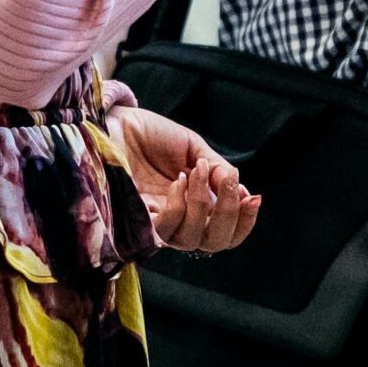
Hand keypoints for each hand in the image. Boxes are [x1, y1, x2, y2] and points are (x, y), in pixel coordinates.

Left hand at [109, 107, 260, 252]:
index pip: (226, 232)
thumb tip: (243, 191)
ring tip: (195, 171)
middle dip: (229, 215)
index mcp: (197, 205)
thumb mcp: (193, 148)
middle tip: (229, 184)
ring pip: (192, 240)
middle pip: (214, 243)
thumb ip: (217, 170)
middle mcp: (179, 220)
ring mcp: (158, 223)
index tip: (253, 198)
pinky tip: (177, 181)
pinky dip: (179, 206)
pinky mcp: (137, 222)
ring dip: (202, 204)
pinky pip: (166, 229)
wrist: (114, 123)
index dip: (244, 222)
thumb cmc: (150, 136)